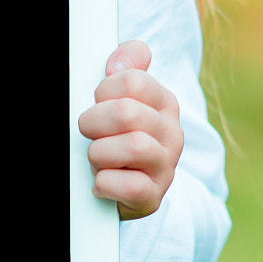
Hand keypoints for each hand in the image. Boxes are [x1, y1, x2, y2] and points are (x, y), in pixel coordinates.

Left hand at [77, 40, 182, 219]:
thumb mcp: (125, 97)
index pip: (131, 80)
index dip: (103, 91)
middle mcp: (172, 133)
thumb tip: (118, 64)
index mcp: (165, 103)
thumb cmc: (120, 136)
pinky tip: (102, 180)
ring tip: (98, 158)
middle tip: (90, 132)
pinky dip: (105, 182)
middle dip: (95, 122)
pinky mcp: (153, 197)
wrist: (130, 188)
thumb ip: (128, 66)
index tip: (98, 103)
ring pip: (133, 147)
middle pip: (127, 112)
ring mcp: (166, 167)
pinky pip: (130, 186)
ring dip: (100, 153)